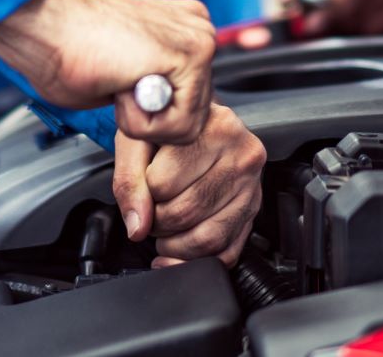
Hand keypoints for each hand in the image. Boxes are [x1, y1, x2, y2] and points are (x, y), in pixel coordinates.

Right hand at [0, 0, 215, 145]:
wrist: (49, 25)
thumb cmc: (70, 47)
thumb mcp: (128, 71)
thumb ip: (156, 85)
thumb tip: (165, 107)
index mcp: (184, 30)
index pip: (190, 101)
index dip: (149, 112)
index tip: (120, 81)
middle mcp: (198, 30)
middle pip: (194, 114)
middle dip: (150, 117)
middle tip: (117, 83)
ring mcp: (199, 41)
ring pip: (187, 123)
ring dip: (143, 121)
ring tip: (118, 83)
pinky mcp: (191, 56)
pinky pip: (177, 124)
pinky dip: (140, 122)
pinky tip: (122, 86)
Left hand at [113, 104, 265, 265]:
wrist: (192, 123)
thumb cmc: (166, 128)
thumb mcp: (137, 138)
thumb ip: (129, 179)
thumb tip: (138, 226)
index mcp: (216, 128)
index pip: (163, 183)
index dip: (143, 193)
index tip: (143, 185)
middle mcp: (242, 156)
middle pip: (186, 212)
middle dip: (157, 223)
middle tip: (149, 212)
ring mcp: (253, 187)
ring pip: (208, 238)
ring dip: (175, 246)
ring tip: (162, 230)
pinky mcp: (253, 212)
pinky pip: (227, 253)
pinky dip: (195, 260)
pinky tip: (176, 251)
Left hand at [271, 0, 382, 36]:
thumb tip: (287, 1)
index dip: (333, 11)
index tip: (310, 26)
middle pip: (360, 11)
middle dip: (331, 19)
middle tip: (313, 10)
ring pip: (368, 24)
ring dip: (345, 22)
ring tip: (335, 0)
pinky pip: (382, 28)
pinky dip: (362, 25)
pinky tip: (353, 7)